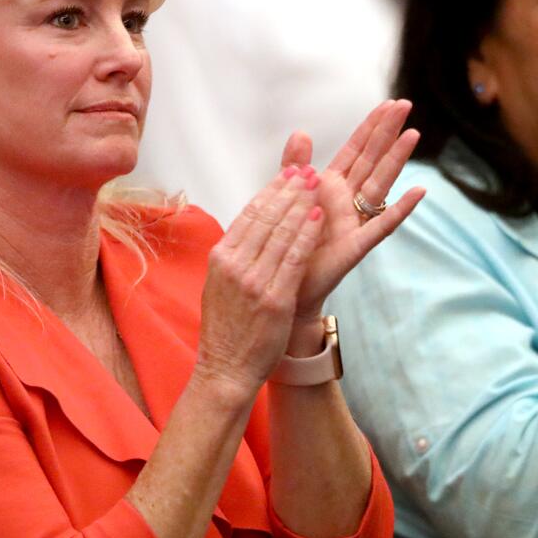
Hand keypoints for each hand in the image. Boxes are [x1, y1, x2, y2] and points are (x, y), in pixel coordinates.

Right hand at [195, 168, 326, 397]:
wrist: (225, 368)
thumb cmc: (226, 328)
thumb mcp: (220, 285)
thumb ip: (235, 256)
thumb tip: (250, 229)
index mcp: (221, 258)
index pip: (249, 215)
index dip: (271, 191)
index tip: (288, 173)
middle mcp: (234, 265)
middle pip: (265, 217)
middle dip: (289, 189)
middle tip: (307, 169)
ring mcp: (253, 281)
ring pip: (280, 232)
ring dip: (301, 204)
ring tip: (317, 183)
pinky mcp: (273, 299)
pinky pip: (293, 258)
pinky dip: (306, 234)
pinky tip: (317, 216)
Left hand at [284, 100, 425, 334]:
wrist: (286, 286)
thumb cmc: (290, 243)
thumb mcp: (286, 198)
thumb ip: (294, 166)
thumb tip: (301, 131)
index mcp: (330, 187)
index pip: (355, 150)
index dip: (371, 127)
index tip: (388, 103)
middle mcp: (348, 201)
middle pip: (372, 160)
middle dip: (387, 133)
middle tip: (406, 104)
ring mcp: (355, 222)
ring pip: (380, 185)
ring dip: (397, 160)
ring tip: (413, 135)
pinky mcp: (356, 246)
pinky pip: (382, 225)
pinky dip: (401, 209)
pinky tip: (419, 192)